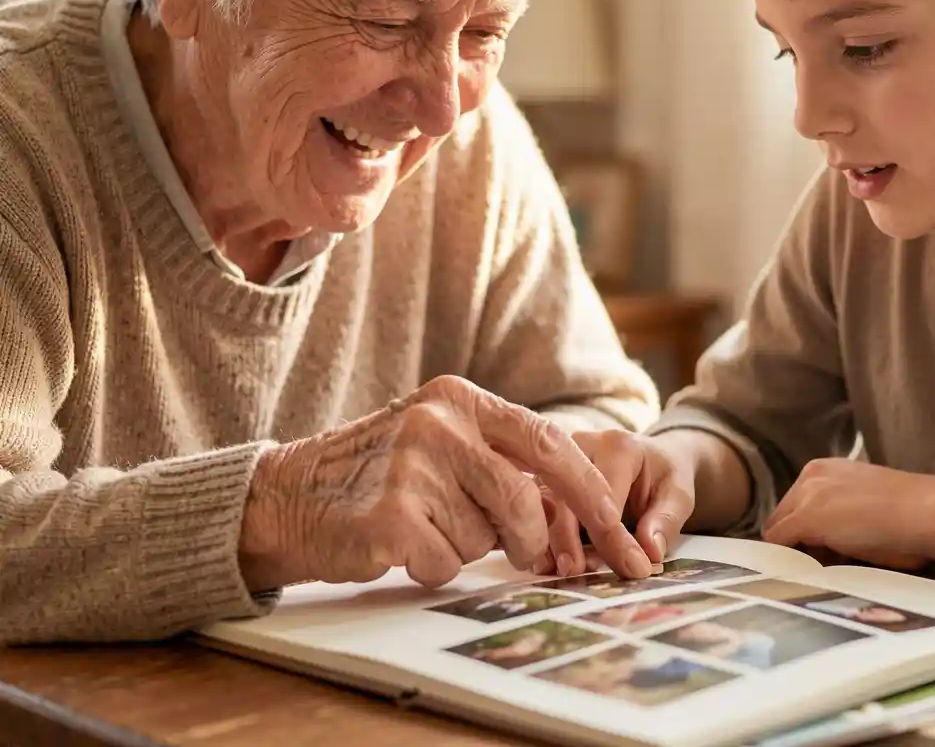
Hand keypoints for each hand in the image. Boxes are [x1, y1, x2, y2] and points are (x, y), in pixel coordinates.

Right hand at [237, 375, 650, 590]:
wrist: (285, 495)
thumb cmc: (376, 473)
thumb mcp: (439, 440)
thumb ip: (500, 458)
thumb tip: (579, 507)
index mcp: (460, 398)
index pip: (548, 442)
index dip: (589, 490)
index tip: (619, 529)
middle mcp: (439, 423)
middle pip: (524, 499)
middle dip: (530, 539)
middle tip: (520, 553)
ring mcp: (411, 467)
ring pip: (484, 537)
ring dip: (464, 548)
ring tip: (424, 526)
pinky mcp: (388, 516)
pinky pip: (445, 563)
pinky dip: (431, 566)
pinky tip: (398, 544)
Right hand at [534, 429, 696, 577]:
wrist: (652, 460)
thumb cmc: (663, 476)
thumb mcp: (679, 494)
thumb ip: (666, 520)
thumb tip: (650, 551)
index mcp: (618, 447)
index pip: (607, 495)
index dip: (614, 537)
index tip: (625, 569)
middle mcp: (582, 446)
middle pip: (566, 493)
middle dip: (568, 536)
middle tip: (575, 571)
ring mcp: (558, 460)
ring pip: (544, 500)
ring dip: (548, 538)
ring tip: (557, 570)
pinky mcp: (546, 476)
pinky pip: (536, 505)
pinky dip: (539, 534)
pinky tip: (542, 561)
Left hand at [762, 460, 934, 570]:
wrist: (927, 511)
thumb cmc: (911, 514)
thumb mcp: (866, 505)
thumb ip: (841, 515)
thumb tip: (827, 545)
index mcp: (826, 469)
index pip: (796, 505)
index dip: (809, 533)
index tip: (833, 552)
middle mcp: (811, 475)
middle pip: (783, 517)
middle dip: (800, 543)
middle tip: (832, 563)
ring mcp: (806, 495)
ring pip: (779, 532)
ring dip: (798, 552)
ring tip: (831, 567)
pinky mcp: (806, 517)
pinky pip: (779, 544)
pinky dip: (789, 561)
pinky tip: (811, 573)